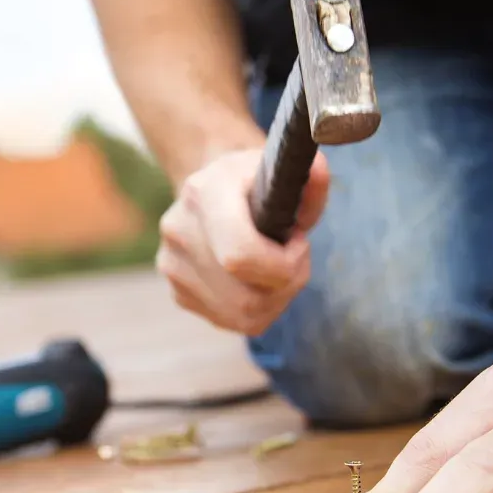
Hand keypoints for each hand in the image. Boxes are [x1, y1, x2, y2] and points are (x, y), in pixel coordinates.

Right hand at [156, 147, 329, 335]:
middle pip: (246, 297)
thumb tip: (320, 171)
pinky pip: (232, 321)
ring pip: (243, 315)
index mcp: (204, 193)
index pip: (239, 256)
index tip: (299, 243)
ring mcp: (173, 266)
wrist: (211, 191)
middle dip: (287, 284)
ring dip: (276, 299)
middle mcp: (179, 231)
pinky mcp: (178, 292)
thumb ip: (310, 179)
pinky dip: (259, 309)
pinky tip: (260, 281)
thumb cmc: (253, 183)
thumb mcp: (284, 172)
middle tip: (296, 259)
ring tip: (280, 269)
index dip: (283, 265)